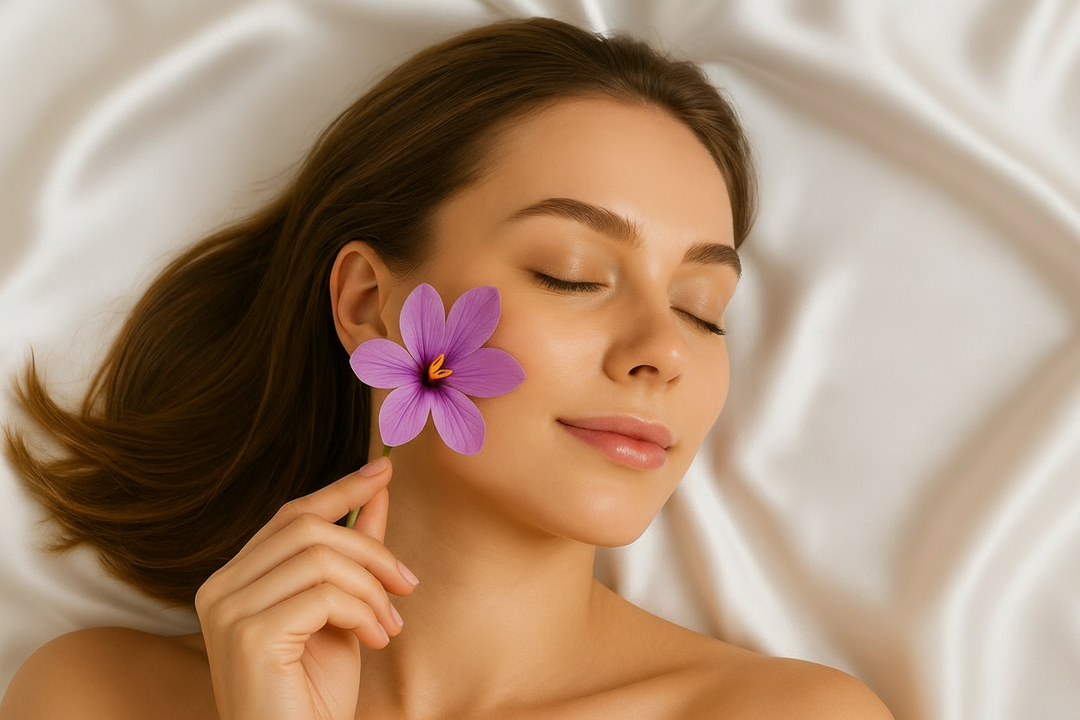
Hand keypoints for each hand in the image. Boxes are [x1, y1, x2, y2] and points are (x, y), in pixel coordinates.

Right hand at [194, 457, 417, 719]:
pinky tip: (376, 641)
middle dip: (371, 550)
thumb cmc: (314, 695)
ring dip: (372, 589)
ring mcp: (227, 611)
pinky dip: (363, 612)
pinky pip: (324, 595)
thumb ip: (353, 553)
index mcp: (234, 580)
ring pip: (320, 558)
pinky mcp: (248, 635)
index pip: (289, 516)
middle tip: (408, 584)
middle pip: (307, 528)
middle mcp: (219, 588)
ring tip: (390, 626)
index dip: (339, 489)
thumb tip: (377, 488)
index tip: (384, 469)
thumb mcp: (342, 611)